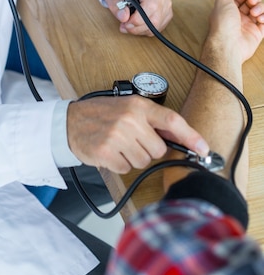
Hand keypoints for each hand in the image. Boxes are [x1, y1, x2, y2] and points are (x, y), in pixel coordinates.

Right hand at [66, 95, 207, 173]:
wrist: (70, 121)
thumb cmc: (102, 114)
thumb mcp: (128, 107)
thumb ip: (152, 120)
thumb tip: (182, 136)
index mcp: (138, 106)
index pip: (172, 121)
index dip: (191, 136)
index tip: (204, 148)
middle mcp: (129, 120)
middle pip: (158, 149)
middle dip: (149, 149)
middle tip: (133, 140)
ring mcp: (117, 137)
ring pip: (143, 161)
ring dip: (133, 157)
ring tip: (119, 144)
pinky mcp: (106, 153)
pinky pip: (126, 168)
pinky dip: (119, 164)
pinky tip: (110, 152)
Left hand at [104, 0, 172, 35]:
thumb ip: (116, 5)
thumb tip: (123, 17)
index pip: (151, 4)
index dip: (139, 18)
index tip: (126, 22)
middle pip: (154, 17)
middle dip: (137, 26)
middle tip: (124, 26)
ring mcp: (165, 4)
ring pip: (157, 24)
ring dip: (140, 30)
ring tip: (128, 25)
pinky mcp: (166, 13)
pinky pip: (158, 27)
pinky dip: (145, 30)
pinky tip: (137, 25)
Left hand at [208, 0, 263, 63]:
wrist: (228, 44)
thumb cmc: (223, 25)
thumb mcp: (222, 1)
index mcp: (227, 9)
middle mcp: (237, 16)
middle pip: (251, 2)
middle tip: (251, 1)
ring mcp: (247, 24)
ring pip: (259, 10)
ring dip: (259, 8)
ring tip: (254, 13)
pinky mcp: (256, 33)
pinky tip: (259, 19)